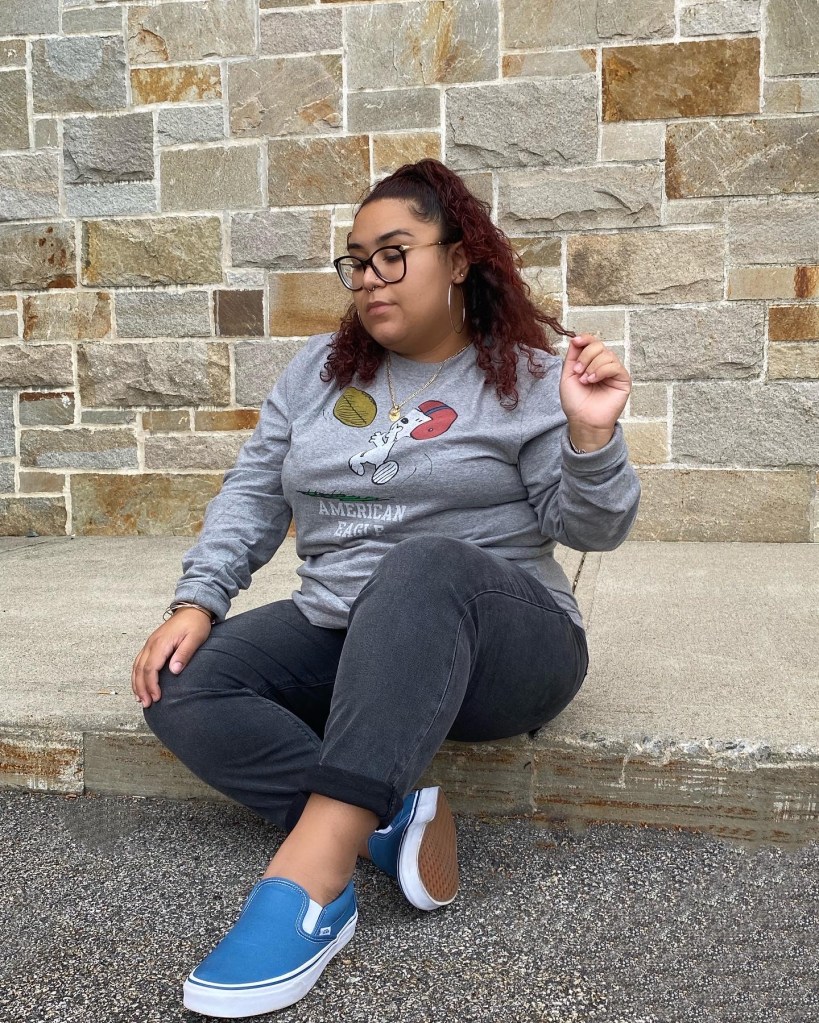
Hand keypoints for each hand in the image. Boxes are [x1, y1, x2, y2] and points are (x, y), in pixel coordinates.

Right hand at [131, 608, 211, 708]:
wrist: (192, 609)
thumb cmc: (196, 623)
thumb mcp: (195, 638)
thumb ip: (184, 654)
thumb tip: (174, 670)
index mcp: (161, 643)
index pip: (150, 668)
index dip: (151, 685)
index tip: (156, 698)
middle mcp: (151, 644)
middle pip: (140, 669)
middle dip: (142, 688)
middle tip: (147, 704)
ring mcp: (150, 644)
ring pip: (136, 666)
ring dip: (137, 684)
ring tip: (140, 699)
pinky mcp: (151, 644)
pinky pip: (139, 661)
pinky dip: (137, 675)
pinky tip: (139, 684)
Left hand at [559, 334, 630, 451]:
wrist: (582, 420)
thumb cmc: (575, 402)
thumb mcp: (568, 375)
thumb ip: (573, 357)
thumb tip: (576, 338)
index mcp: (591, 363)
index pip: (592, 343)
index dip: (585, 338)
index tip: (576, 341)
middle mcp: (603, 365)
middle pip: (599, 346)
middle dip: (585, 356)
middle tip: (578, 372)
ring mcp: (614, 372)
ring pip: (607, 355)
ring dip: (592, 365)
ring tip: (585, 380)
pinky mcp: (623, 380)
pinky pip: (615, 366)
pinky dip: (601, 370)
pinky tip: (592, 380)